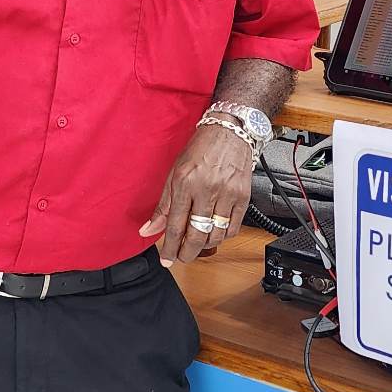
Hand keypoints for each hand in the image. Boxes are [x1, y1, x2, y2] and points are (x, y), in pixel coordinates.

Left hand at [140, 124, 252, 263]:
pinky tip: (214, 233)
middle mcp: (207, 189)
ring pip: (215, 234)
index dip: (170, 247)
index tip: (166, 260)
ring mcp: (227, 194)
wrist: (230, 131)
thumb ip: (163, 205)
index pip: (175, 225)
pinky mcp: (243, 196)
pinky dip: (222, 236)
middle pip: (197, 235)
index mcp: (186, 183)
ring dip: (205, 246)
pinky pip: (232, 228)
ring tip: (197, 244)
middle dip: (187, 253)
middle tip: (181, 258)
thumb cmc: (201, 148)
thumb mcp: (174, 173)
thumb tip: (148, 230)